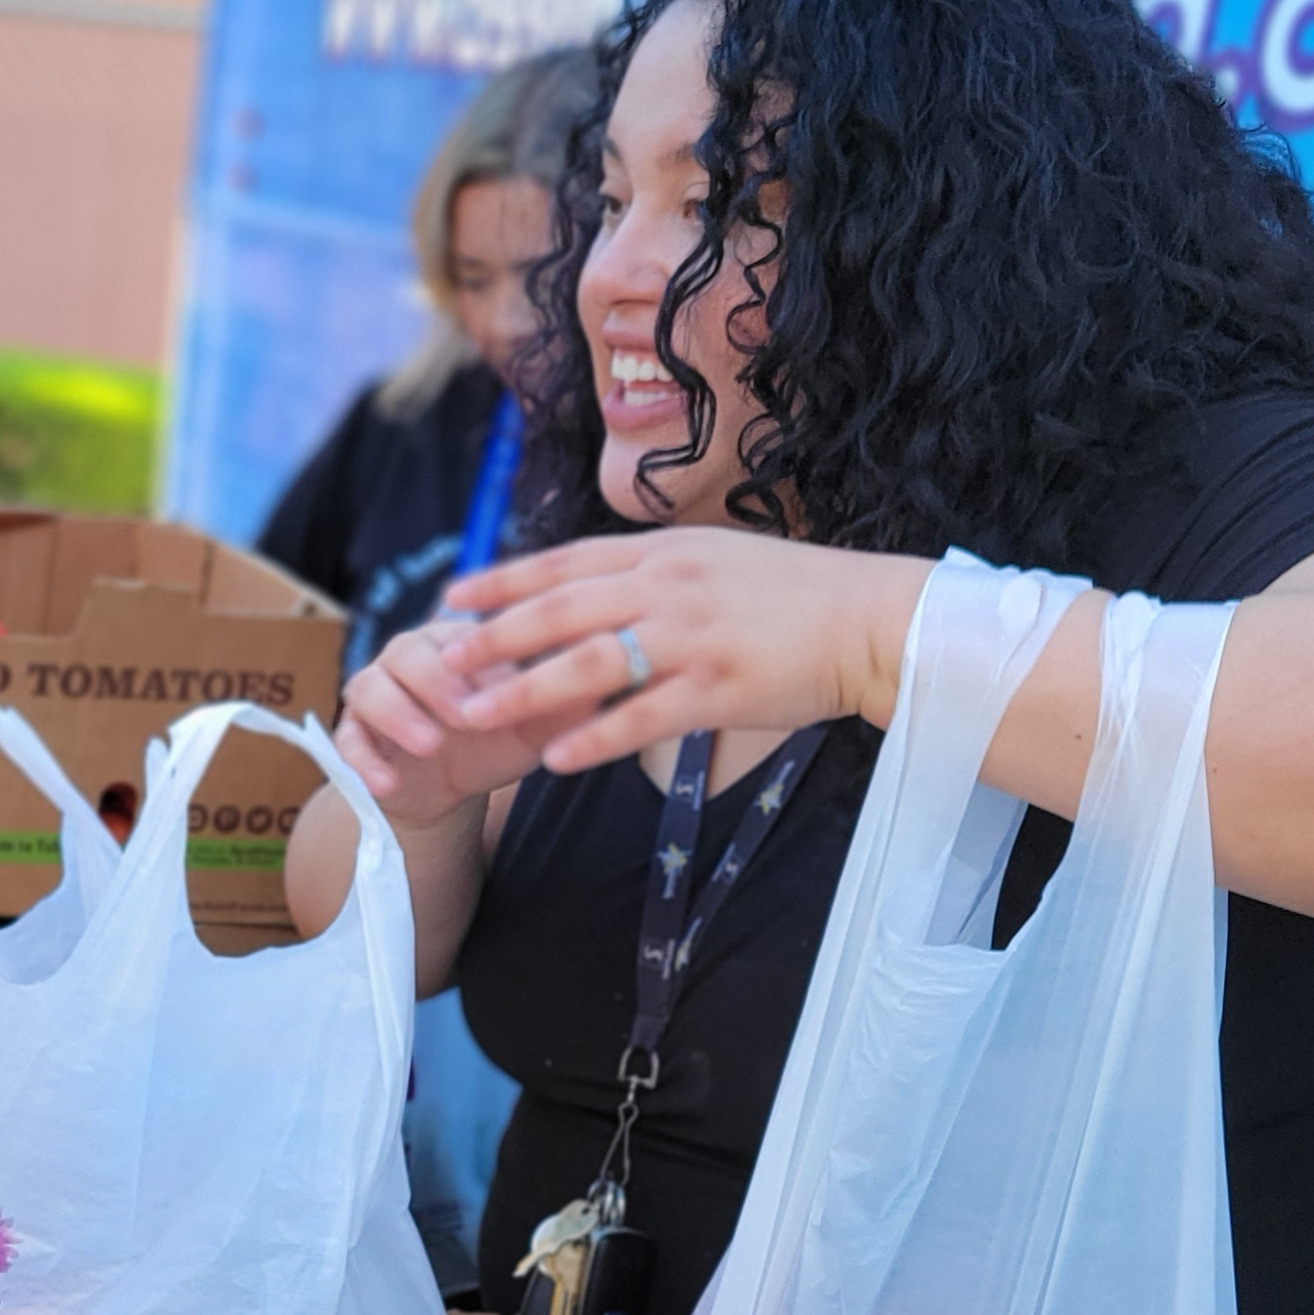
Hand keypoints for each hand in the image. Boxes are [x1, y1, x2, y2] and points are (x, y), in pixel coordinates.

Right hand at [332, 619, 591, 821]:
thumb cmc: (499, 739)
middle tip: (466, 716)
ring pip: (368, 687)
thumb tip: (611, 676)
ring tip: (430, 744)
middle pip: (407, 651)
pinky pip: (346, 740)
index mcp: (455, 641)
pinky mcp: (355, 734)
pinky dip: (362, 761)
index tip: (502, 687)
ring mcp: (375, 693)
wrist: (451, 787)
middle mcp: (408, 657)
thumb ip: (567, 702)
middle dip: (436, 684)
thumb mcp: (538, 725)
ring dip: (398, 714)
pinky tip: (386, 783)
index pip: (459, 633)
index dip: (476, 656)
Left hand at [437, 531, 932, 775]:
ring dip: (523, 692)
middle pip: (559, 611)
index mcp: (661, 553)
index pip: (563, 562)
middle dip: (493, 638)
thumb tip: (591, 583)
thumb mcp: (711, 560)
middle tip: (441, 662)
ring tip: (472, 717)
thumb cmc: (790, 594)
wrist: (872, 619)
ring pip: (587, 664)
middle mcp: (667, 588)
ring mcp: (690, 638)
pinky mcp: (717, 689)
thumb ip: (650, 572)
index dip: (503, 581)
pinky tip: (552, 761)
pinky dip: (592, 740)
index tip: (451, 597)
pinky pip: (640, 718)